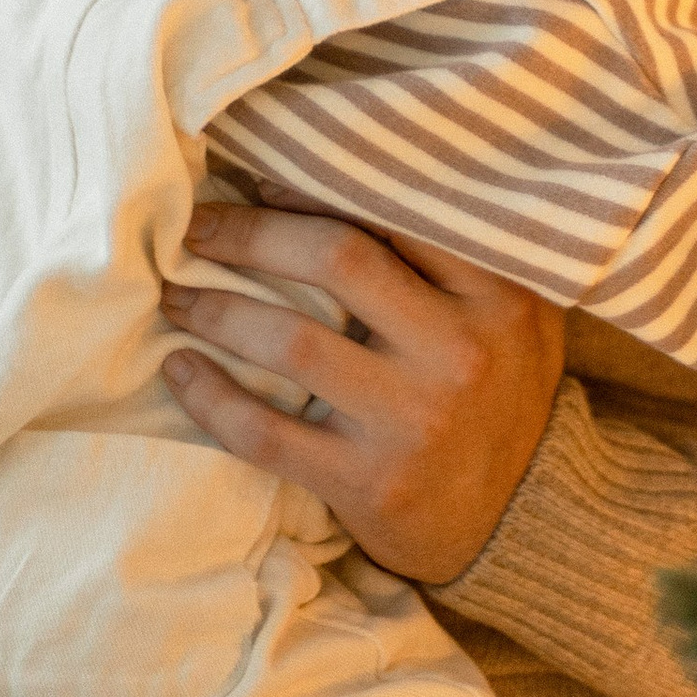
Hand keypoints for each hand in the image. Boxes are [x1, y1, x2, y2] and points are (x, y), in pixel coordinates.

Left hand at [159, 204, 565, 586]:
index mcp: (497, 293)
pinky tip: (180, 370)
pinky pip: (266, 434)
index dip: (316, 189)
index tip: (259, 181)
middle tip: (197, 228)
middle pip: (335, 260)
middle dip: (250, 235)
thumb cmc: (499, 389)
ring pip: (291, 343)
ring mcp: (411, 421)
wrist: (520, 516)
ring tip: (176, 295)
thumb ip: (455, 250)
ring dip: (216, 310)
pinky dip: (210, 398)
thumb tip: (341, 180)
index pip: (395, 215)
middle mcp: (458, 351)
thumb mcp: (510, 309)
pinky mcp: (367, 482)